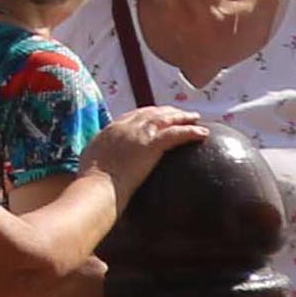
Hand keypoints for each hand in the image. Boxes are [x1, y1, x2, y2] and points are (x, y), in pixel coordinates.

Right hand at [81, 106, 206, 190]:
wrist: (98, 185)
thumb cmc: (93, 184)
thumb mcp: (92, 165)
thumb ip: (101, 161)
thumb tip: (103, 169)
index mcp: (110, 130)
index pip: (132, 116)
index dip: (146, 114)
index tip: (155, 117)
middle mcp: (125, 126)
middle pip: (150, 112)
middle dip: (166, 111)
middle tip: (178, 114)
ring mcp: (138, 133)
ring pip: (165, 118)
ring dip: (182, 116)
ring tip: (195, 118)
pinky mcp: (151, 144)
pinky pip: (176, 133)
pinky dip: (191, 131)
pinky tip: (203, 133)